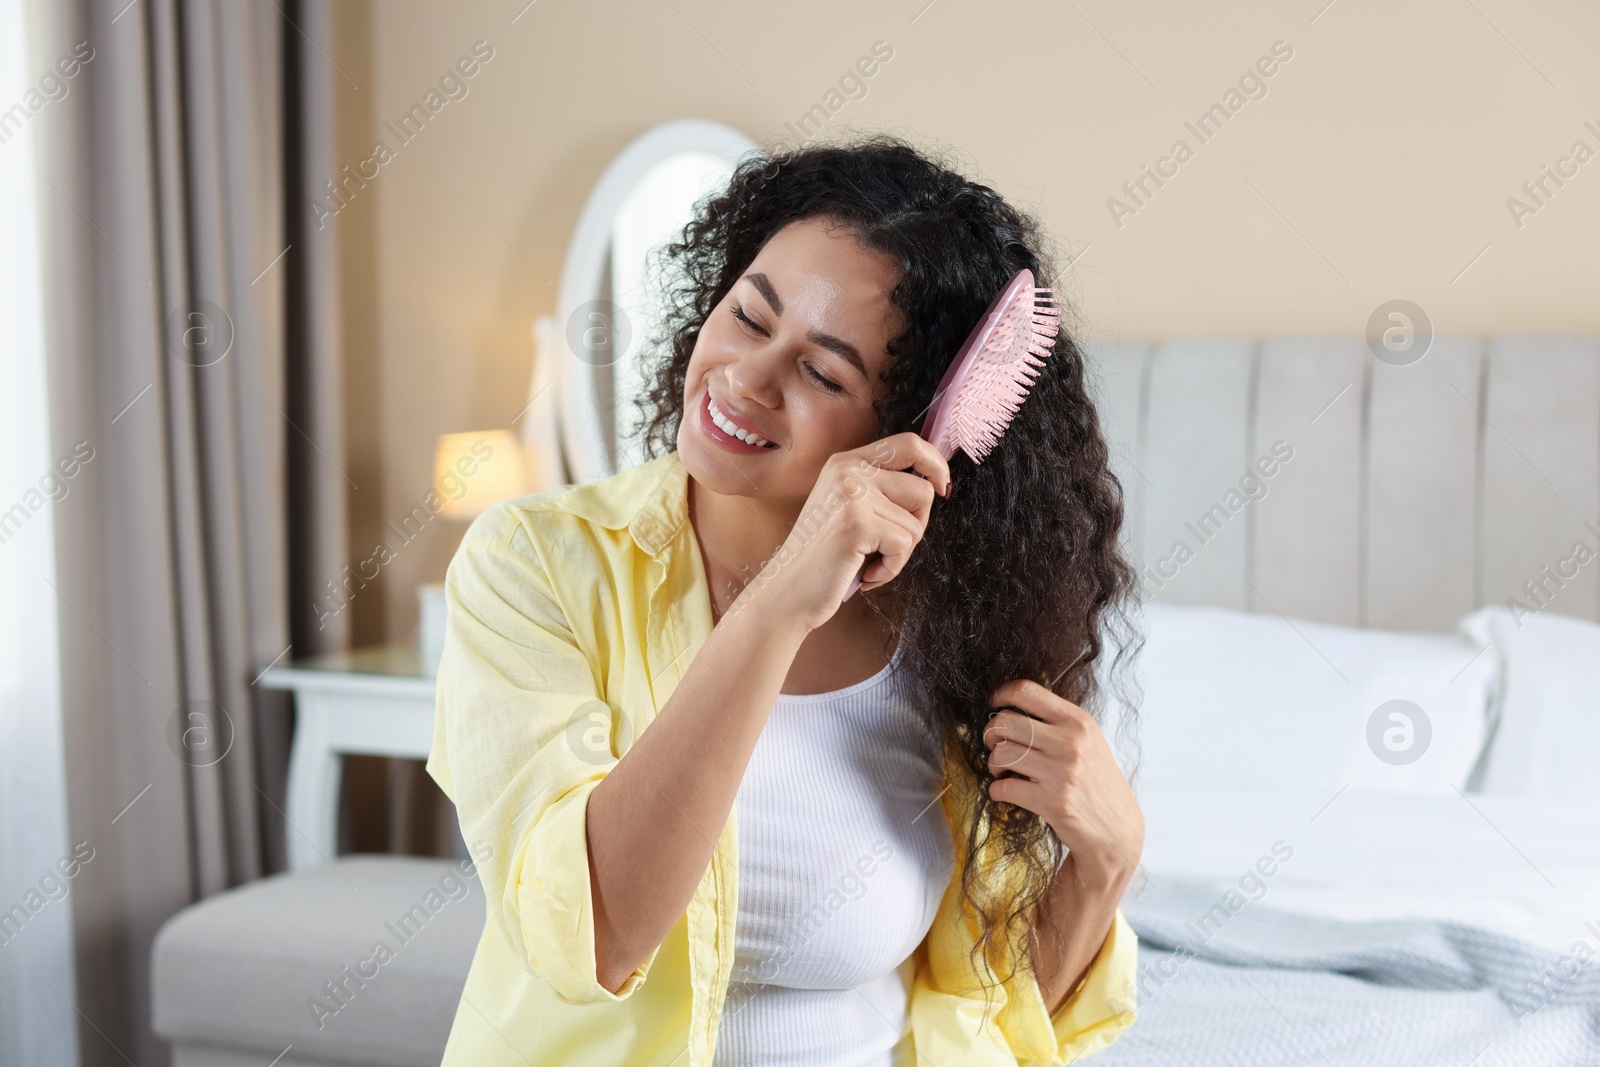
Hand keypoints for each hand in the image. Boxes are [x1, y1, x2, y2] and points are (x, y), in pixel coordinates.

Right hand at [736, 432, 950, 633]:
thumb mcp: (850, 509)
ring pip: (916, 522)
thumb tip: (936, 482)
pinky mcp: (857, 523)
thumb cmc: (825, 559)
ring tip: (868, 562)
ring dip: (900, 553)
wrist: (788, 593)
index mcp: (846, 462)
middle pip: (923, 489)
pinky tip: (865, 574)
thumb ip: (882, 490)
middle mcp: (848, 470)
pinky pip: (904, 545)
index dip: (935, 464)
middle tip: (887, 547)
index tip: (943, 487)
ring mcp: (851, 494)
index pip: (908, 444)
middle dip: (916, 525)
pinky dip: (891, 568)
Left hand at [981, 680, 1142, 887]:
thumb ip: (1058, 724)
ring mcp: (1062, 772)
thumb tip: (1014, 708)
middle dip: (990, 734)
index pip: (1028, 691)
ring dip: (993, 763)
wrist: (1118, 830)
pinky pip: (1004, 788)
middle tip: (994, 746)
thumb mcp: (1089, 743)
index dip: (1002, 694)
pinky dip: (996, 790)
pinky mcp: (1052, 802)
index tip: (994, 704)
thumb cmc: (1097, 784)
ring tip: (1001, 771)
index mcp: (1079, 722)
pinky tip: (1004, 792)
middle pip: (1006, 721)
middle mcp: (1071, 742)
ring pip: (1002, 753)